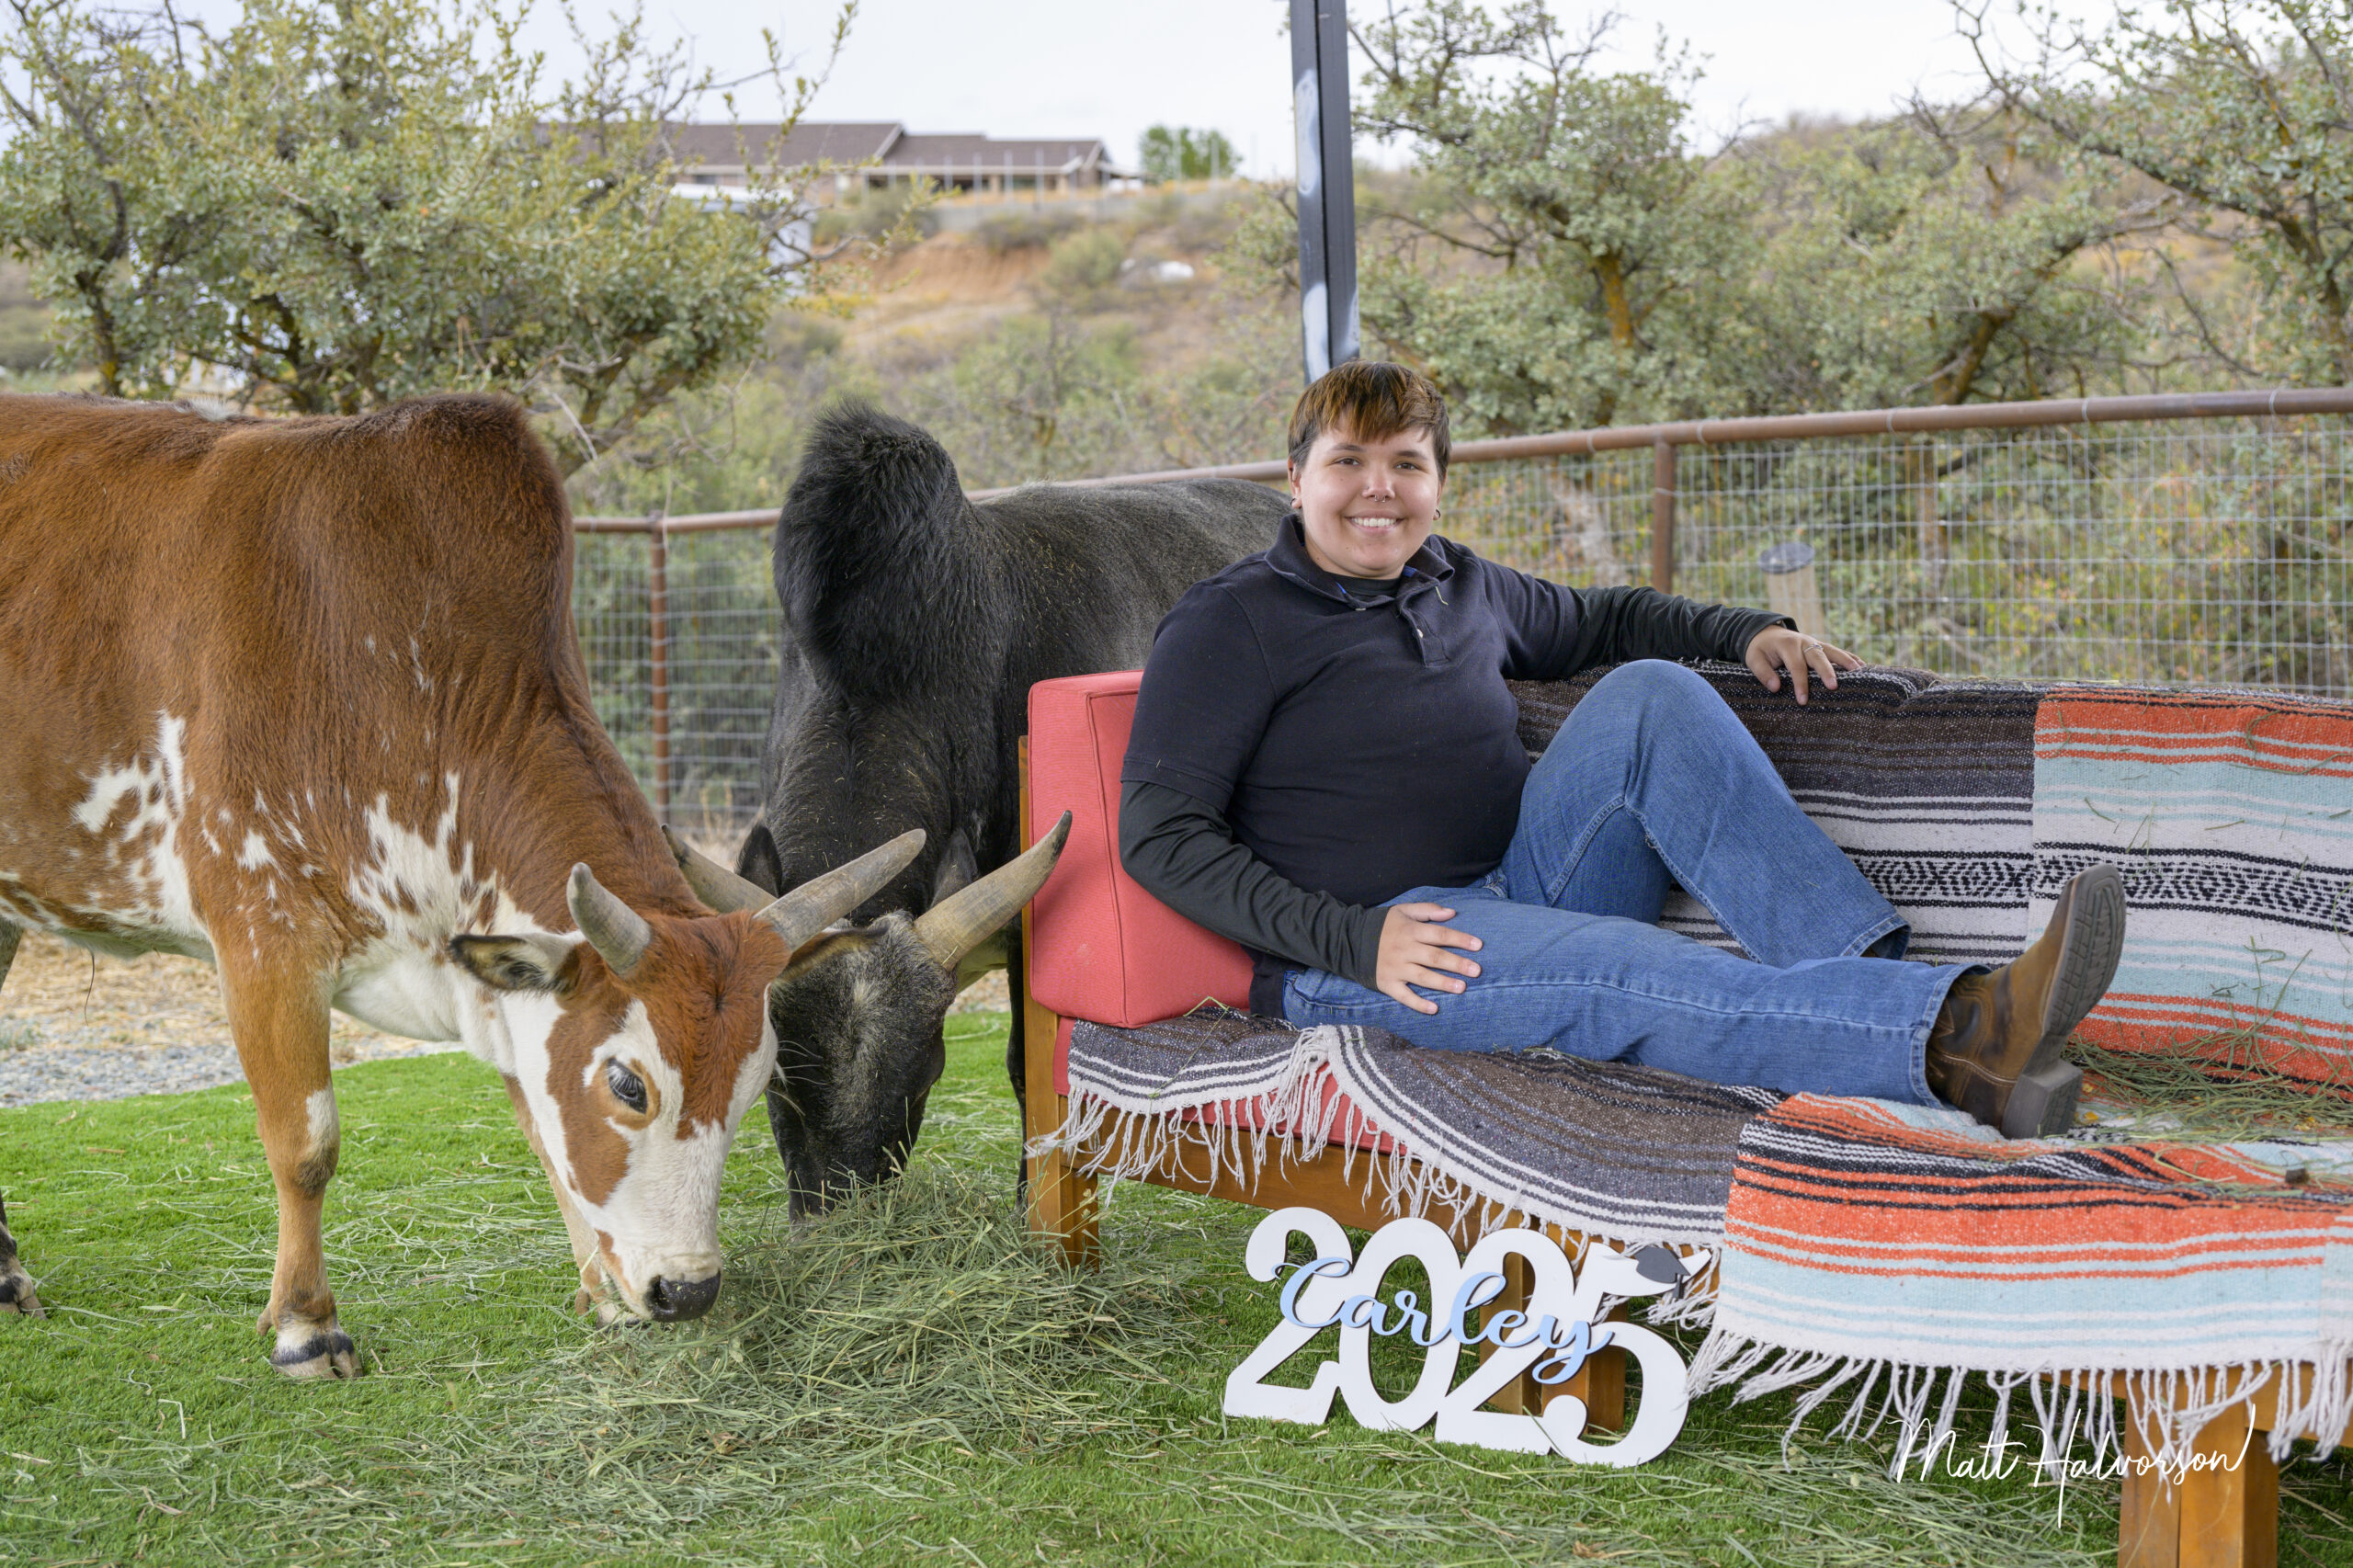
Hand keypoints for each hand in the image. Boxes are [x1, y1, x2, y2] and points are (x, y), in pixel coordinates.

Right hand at [1376, 903, 1483, 1014]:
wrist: (1351, 940)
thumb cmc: (1383, 925)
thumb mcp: (1403, 911)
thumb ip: (1428, 911)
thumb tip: (1452, 913)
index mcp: (1410, 931)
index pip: (1439, 934)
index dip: (1460, 939)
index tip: (1478, 945)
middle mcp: (1404, 950)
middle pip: (1435, 957)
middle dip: (1457, 964)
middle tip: (1477, 971)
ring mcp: (1396, 968)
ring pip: (1423, 977)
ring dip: (1443, 983)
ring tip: (1462, 988)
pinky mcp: (1387, 984)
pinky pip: (1404, 996)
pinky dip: (1418, 1003)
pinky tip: (1434, 1008)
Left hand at [1745, 626, 1860, 705]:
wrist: (1765, 633)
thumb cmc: (1759, 650)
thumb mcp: (1753, 659)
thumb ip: (1763, 673)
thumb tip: (1776, 688)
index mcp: (1787, 644)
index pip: (1796, 665)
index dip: (1800, 683)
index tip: (1803, 701)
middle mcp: (1803, 641)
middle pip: (1817, 656)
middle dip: (1826, 671)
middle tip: (1833, 687)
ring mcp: (1814, 642)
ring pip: (1832, 651)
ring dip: (1845, 661)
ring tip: (1859, 672)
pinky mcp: (1820, 645)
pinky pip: (1837, 651)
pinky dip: (1849, 657)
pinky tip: (1862, 666)